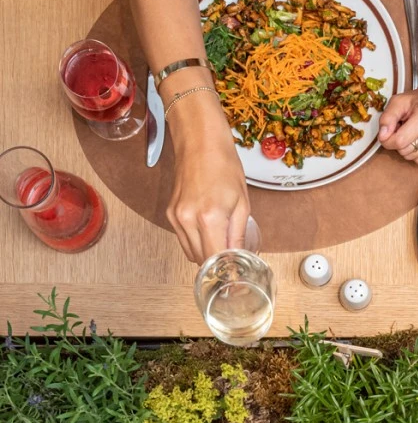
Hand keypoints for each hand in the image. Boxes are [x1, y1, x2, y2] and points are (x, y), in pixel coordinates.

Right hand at [167, 94, 250, 261]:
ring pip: (191, 253)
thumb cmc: (224, 165)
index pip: (216, 260)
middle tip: (233, 266)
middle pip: (202, 261)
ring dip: (206, 255)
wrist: (199, 141)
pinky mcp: (170, 214)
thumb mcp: (242, 203)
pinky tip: (208, 233)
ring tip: (222, 246)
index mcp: (209, 218)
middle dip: (218, 267)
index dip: (228, 274)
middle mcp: (188, 220)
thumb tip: (241, 259)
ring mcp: (176, 218)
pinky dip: (196, 243)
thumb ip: (238, 235)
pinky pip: (183, 240)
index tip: (237, 282)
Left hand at [378, 79, 417, 166]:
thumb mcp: (399, 101)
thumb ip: (387, 117)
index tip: (390, 130)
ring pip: (412, 158)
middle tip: (404, 129)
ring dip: (408, 148)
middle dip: (399, 142)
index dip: (389, 139)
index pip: (400, 141)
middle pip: (405, 151)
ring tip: (414, 132)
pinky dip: (417, 153)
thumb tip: (383, 136)